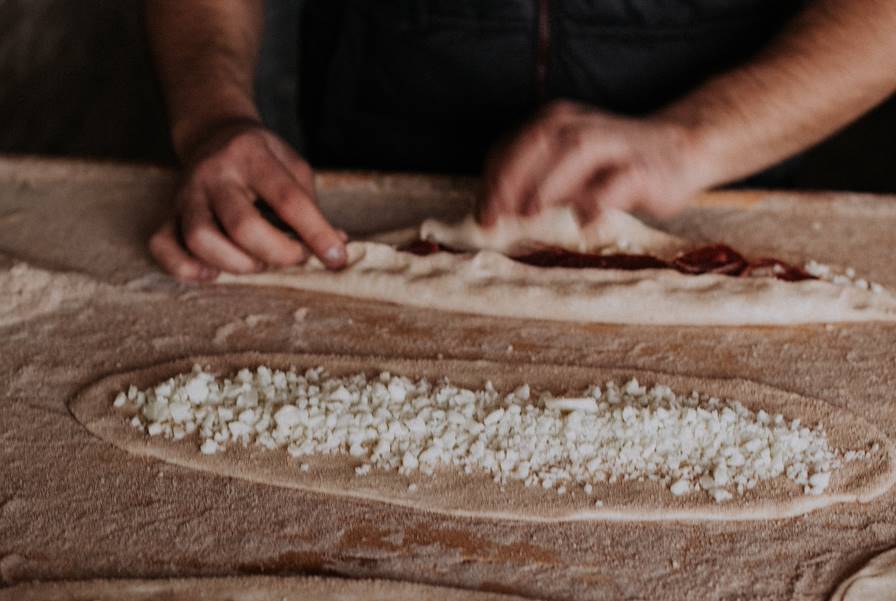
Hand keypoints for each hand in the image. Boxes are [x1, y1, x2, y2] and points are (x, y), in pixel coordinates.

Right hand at [149, 121, 346, 281]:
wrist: (213, 133)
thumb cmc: (263, 159)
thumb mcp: (294, 168)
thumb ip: (312, 206)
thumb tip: (336, 247)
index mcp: (252, 156)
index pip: (288, 199)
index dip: (316, 233)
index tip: (336, 257)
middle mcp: (214, 173)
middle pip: (242, 225)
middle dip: (277, 253)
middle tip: (294, 257)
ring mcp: (187, 194)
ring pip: (200, 239)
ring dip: (236, 264)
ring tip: (258, 263)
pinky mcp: (169, 213)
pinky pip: (163, 247)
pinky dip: (186, 268)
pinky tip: (214, 272)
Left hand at [478, 100, 710, 225]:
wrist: (680, 148)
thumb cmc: (610, 166)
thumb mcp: (565, 169)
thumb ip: (533, 181)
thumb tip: (492, 212)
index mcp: (558, 122)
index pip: (515, 143)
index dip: (493, 178)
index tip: (481, 213)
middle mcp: (584, 126)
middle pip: (540, 140)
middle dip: (512, 177)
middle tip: (495, 216)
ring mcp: (617, 144)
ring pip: (578, 150)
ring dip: (548, 183)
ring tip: (529, 214)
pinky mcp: (645, 168)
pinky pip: (620, 181)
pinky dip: (599, 200)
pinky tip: (584, 223)